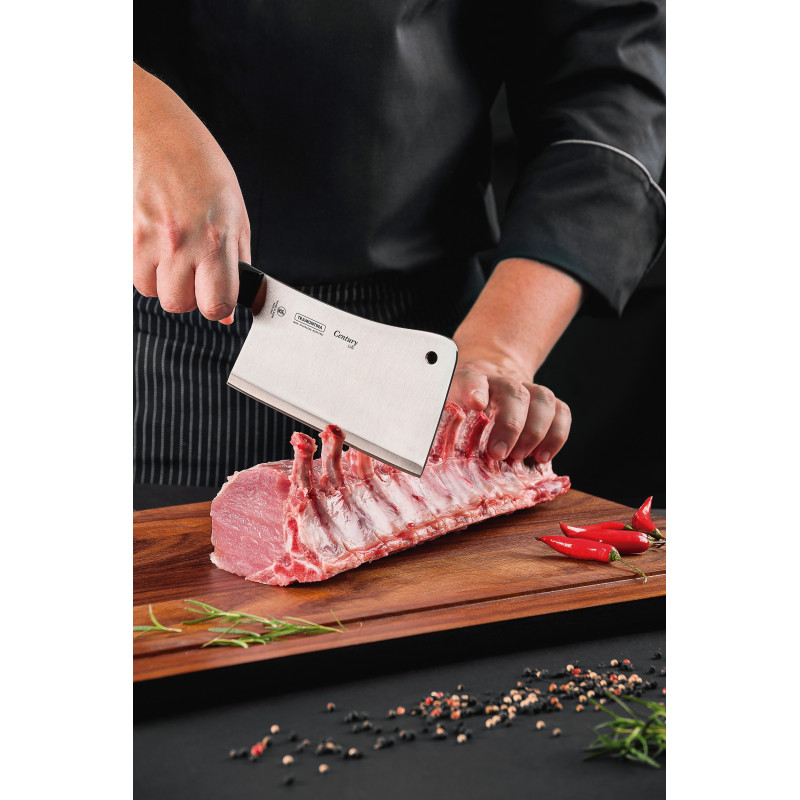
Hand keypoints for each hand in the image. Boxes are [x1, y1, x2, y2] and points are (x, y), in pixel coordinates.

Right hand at [133, 64, 249, 321]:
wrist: (151, 125)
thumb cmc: (197, 161)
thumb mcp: (235, 209)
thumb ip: (237, 259)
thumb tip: (232, 304)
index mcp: (215, 235)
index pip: (217, 304)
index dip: (220, 308)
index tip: (221, 298)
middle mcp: (181, 241)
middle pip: (181, 305)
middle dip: (191, 296)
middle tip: (197, 272)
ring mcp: (149, 238)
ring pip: (155, 293)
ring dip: (166, 283)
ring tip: (175, 254)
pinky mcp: (125, 233)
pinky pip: (135, 275)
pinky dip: (146, 269)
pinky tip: (156, 245)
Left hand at [448, 258, 583, 463]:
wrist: (485, 372)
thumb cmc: (456, 401)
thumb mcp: (438, 405)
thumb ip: (430, 423)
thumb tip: (408, 452)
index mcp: (468, 378)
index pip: (471, 378)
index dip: (475, 388)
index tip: (476, 404)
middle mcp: (500, 379)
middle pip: (513, 391)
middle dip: (511, 424)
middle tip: (499, 454)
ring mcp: (525, 388)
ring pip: (542, 397)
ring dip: (536, 431)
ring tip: (524, 458)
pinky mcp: (544, 402)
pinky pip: (561, 411)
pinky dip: (557, 434)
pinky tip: (543, 456)